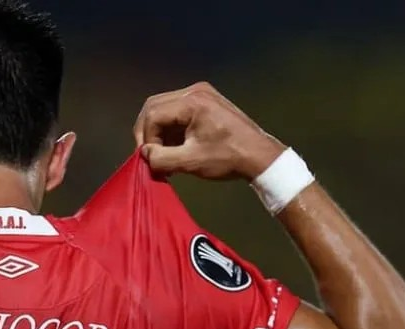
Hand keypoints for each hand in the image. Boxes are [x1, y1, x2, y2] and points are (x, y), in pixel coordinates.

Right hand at [133, 82, 285, 179]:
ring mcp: (201, 93)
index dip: (146, 138)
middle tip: (150, 154)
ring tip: (162, 154)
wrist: (259, 156)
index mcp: (192, 102)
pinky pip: (176, 111)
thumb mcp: (190, 162)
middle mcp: (195, 91)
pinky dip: (170, 128)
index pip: (153, 115)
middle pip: (154, 106)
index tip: (151, 158)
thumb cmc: (228, 158)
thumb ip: (161, 158)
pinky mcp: (205, 101)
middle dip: (148, 132)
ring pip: (163, 108)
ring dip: (158, 131)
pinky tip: (174, 147)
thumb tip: (145, 154)